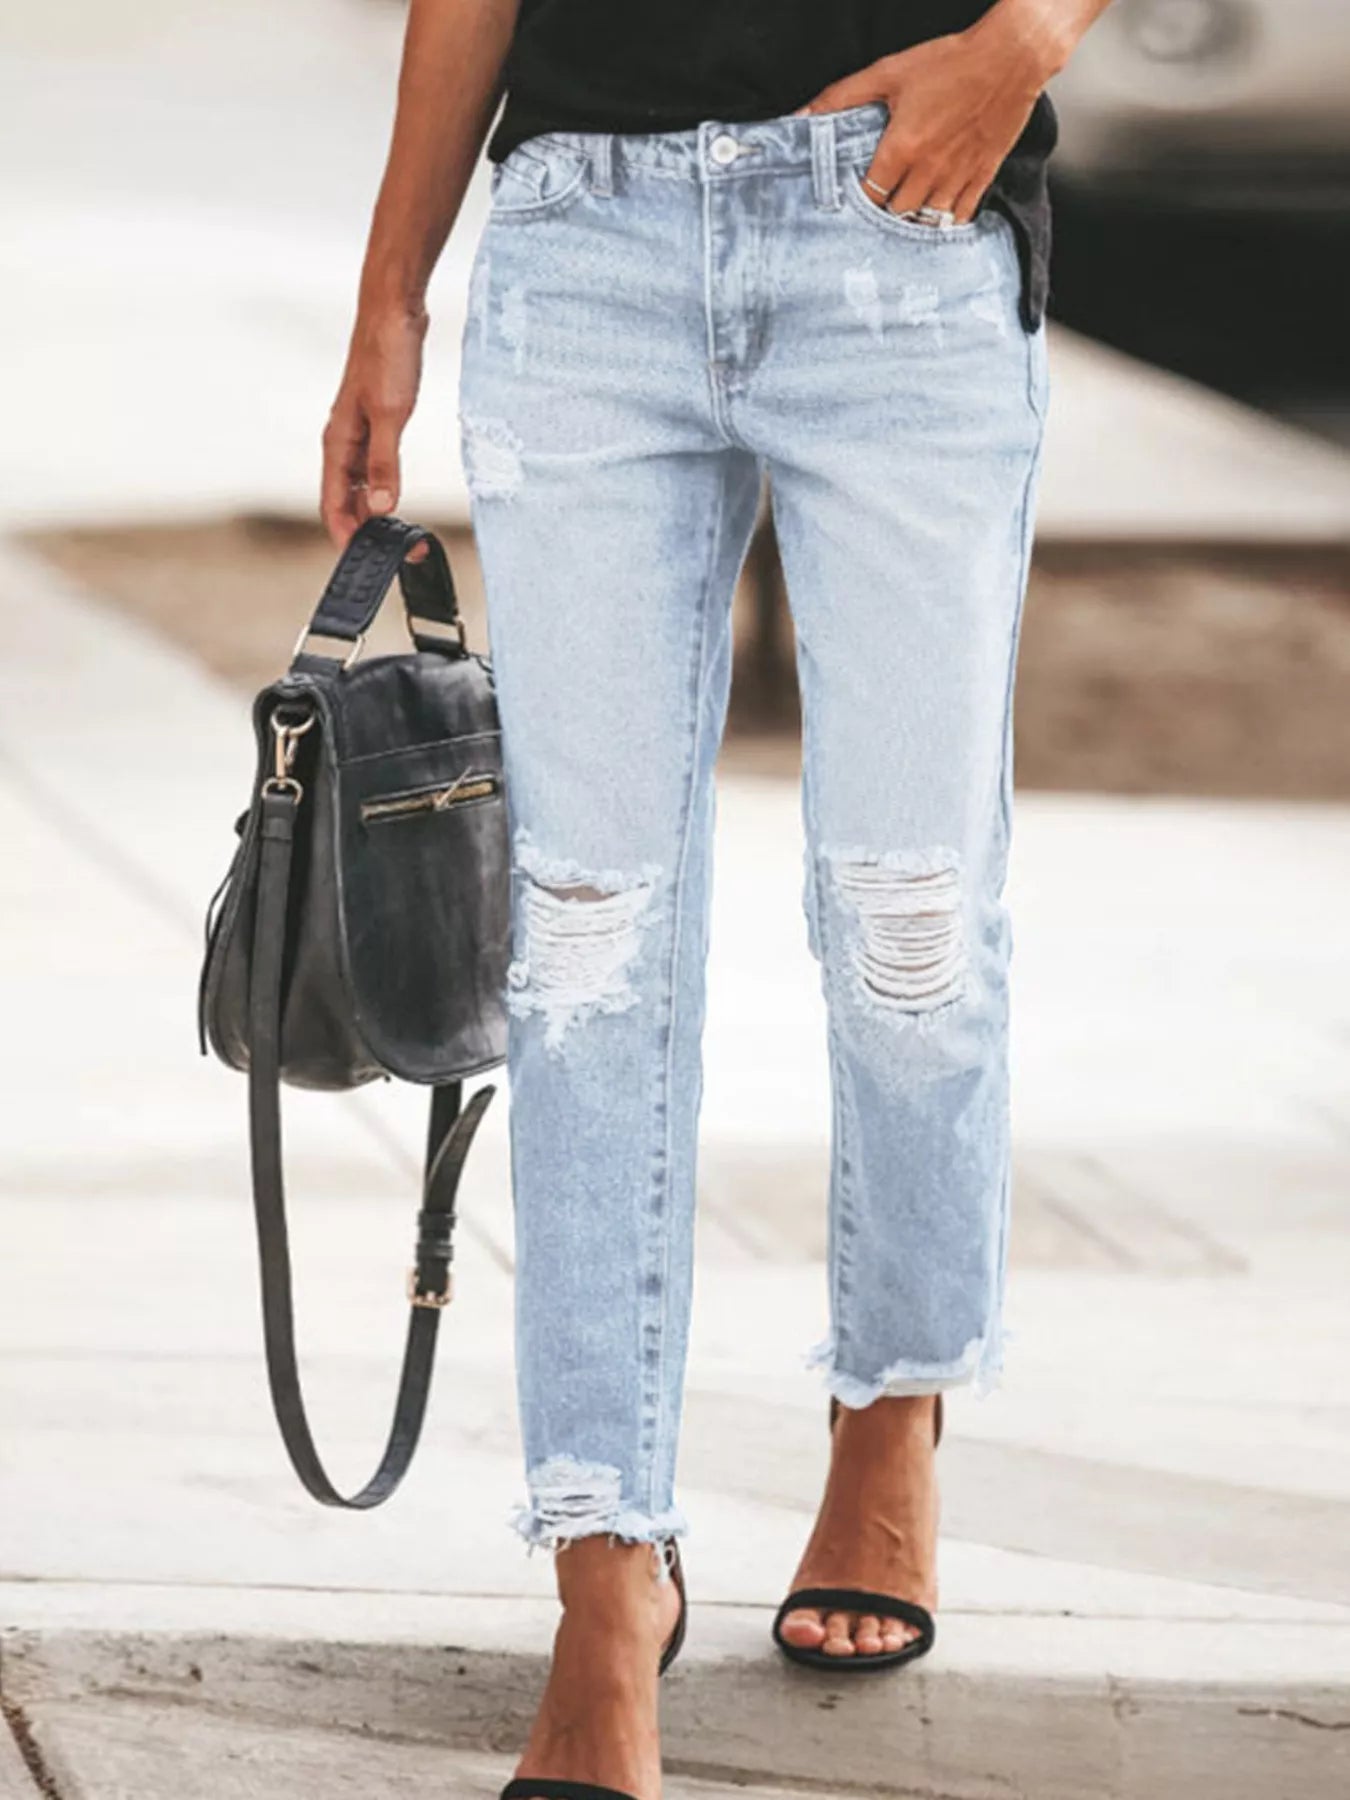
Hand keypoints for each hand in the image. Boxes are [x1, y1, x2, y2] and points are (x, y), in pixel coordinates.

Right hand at [321, 301, 428, 547]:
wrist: (394, 311)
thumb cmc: (387, 356)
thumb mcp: (390, 415)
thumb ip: (385, 464)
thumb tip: (382, 508)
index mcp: (338, 442)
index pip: (334, 504)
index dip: (346, 536)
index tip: (366, 562)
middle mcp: (342, 441)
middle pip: (347, 499)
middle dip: (367, 529)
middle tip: (399, 553)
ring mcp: (359, 431)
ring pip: (361, 484)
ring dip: (377, 510)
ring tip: (402, 533)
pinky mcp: (377, 421)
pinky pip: (374, 466)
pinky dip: (385, 487)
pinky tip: (398, 497)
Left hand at [797, 2, 1071, 223]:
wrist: (1011, 56)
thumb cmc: (949, 61)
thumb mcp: (889, 72)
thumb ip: (842, 97)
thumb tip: (803, 116)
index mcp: (902, 148)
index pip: (869, 196)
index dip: (856, 206)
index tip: (848, 209)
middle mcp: (929, 170)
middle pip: (896, 216)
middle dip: (882, 220)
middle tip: (872, 222)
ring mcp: (957, 177)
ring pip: (927, 223)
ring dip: (911, 227)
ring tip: (899, 229)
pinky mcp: (982, 176)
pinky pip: (960, 218)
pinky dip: (945, 226)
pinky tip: (933, 228)